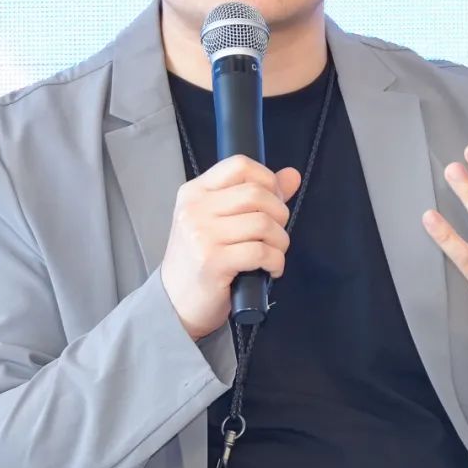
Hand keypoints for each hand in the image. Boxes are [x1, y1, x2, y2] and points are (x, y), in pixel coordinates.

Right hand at [161, 155, 300, 340]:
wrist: (175, 302)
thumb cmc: (201, 259)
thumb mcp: (221, 220)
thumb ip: (256, 195)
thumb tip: (292, 175)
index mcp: (195, 191)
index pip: (239, 165)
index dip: (267, 179)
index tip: (273, 201)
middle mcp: (195, 208)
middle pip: (257, 194)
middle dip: (280, 215)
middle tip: (276, 234)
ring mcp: (201, 235)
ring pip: (263, 223)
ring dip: (280, 241)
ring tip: (273, 253)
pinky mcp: (212, 262)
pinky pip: (261, 252)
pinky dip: (276, 262)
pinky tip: (270, 269)